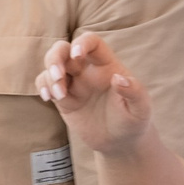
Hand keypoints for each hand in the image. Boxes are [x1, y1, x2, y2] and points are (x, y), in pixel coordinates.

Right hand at [39, 33, 157, 155]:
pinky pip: (46, 83)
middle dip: (55, 58)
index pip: (91, 42)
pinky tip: (48, 97)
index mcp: (106, 65)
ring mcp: (74, 83)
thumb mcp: (140, 108)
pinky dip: (42, 86)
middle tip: (58, 76)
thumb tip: (118, 79)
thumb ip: (134, 92)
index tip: (77, 55)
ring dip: (49, 76)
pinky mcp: (63, 98)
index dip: (82, 43)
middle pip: (64, 49)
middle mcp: (87, 70)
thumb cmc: (133, 120)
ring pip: (51, 65)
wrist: (120, 142)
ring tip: (59, 96)